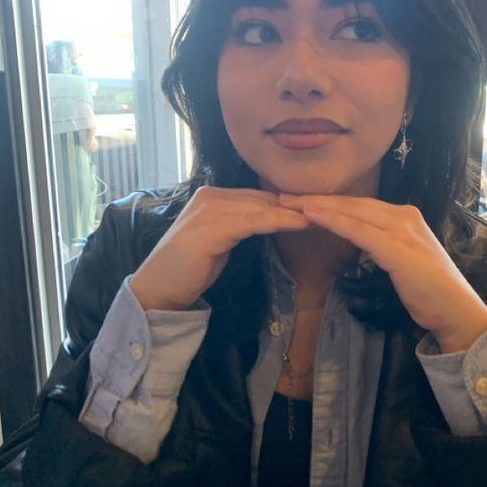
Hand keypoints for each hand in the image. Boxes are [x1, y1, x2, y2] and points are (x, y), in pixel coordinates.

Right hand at [130, 187, 307, 310]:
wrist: (158, 290)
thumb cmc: (190, 271)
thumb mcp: (222, 242)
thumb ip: (242, 227)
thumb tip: (274, 221)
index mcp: (212, 197)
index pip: (258, 196)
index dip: (287, 204)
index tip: (316, 208)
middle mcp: (210, 196)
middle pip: (262, 198)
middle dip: (294, 204)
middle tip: (328, 207)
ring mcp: (209, 210)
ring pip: (261, 207)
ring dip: (292, 212)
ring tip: (321, 215)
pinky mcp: (211, 227)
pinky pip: (253, 221)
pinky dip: (278, 221)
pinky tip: (299, 224)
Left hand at [279, 194, 486, 352]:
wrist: (456, 311)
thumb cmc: (430, 292)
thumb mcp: (404, 260)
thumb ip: (384, 245)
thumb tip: (361, 240)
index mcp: (406, 217)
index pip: (362, 206)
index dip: (331, 202)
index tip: (302, 200)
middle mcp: (405, 217)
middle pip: (354, 204)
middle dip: (318, 199)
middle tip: (284, 196)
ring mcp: (402, 231)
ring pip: (353, 212)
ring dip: (319, 206)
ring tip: (290, 203)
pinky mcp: (397, 249)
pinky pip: (358, 231)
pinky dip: (333, 221)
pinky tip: (312, 216)